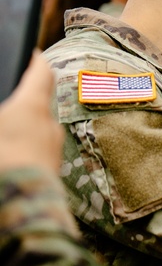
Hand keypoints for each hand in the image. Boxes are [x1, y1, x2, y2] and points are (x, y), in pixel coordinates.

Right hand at [0, 52, 62, 174]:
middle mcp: (49, 125)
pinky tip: (10, 158)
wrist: (22, 209)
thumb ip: (6, 111)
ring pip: (38, 131)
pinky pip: (37, 152)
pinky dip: (24, 150)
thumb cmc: (1, 162)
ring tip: (6, 132)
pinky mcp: (51, 172)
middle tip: (7, 101)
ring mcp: (53, 150)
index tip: (31, 56)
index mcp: (32, 107)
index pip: (41, 74)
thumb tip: (10, 114)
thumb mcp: (3, 120)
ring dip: (23, 129)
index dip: (35, 62)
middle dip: (23, 101)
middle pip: (39, 104)